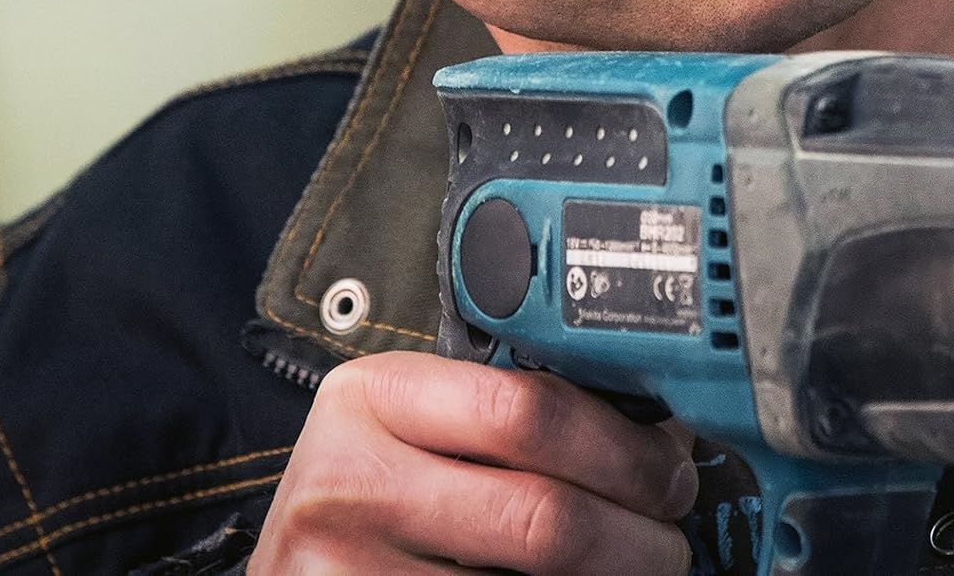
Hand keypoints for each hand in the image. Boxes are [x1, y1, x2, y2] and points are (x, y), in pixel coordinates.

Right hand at [249, 351, 696, 573]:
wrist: (282, 571)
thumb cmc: (366, 490)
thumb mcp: (413, 425)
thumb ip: (506, 412)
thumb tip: (655, 438)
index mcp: (376, 396)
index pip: (528, 411)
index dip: (623, 449)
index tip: (671, 468)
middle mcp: (349, 483)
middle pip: (542, 518)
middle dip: (637, 535)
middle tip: (671, 540)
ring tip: (633, 569)